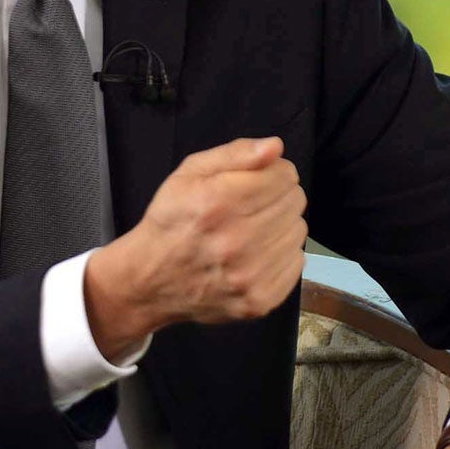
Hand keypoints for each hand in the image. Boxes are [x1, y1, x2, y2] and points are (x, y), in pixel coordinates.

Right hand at [84, 137, 306, 354]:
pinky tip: (256, 254)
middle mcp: (236, 241)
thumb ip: (236, 154)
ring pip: (298, 231)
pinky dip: (281, 255)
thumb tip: (276, 147)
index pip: (284, 176)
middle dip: (279, 196)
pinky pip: (297, 262)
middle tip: (253, 206)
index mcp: (218, 203)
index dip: (275, 172)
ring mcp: (249, 276)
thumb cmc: (172, 220)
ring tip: (252, 230)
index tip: (260, 179)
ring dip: (281, 225)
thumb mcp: (190, 173)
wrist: (151, 280)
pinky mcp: (259, 301)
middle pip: (295, 202)